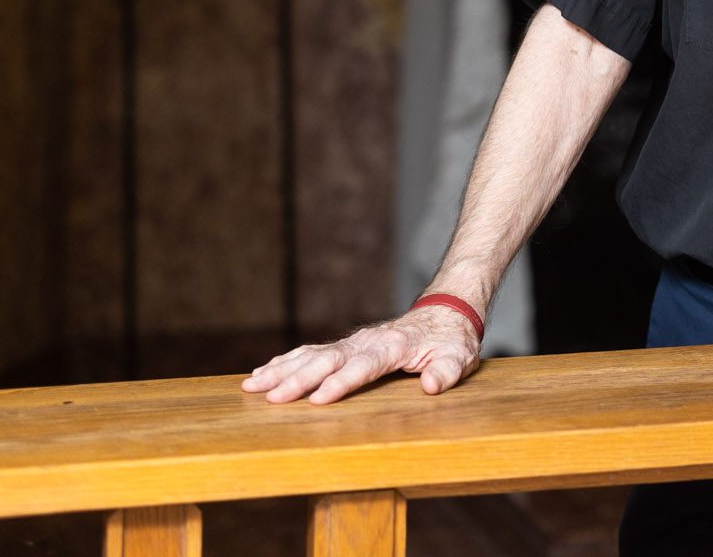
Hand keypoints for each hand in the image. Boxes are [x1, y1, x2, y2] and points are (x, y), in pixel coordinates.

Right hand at [241, 301, 482, 404]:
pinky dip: (286, 360)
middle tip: (272, 397)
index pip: (363, 366)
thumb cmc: (451, 341)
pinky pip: (310, 352)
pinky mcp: (346, 346)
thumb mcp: (459, 356)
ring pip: (312, 355)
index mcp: (393, 346)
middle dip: (299, 379)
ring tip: (253, 385)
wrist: (445, 314)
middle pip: (328, 360)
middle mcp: (367, 341)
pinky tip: (263, 372)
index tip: (319, 399)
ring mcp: (353, 342)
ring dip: (282, 370)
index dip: (342, 382)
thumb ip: (446, 371)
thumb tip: (432, 385)